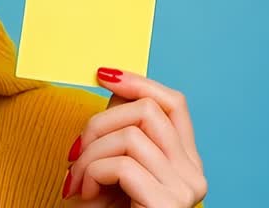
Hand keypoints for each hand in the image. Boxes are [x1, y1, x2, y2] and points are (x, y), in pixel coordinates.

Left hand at [62, 67, 206, 206]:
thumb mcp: (114, 170)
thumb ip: (120, 133)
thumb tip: (111, 83)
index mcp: (185, 163)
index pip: (174, 103)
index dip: (139, 82)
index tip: (102, 74)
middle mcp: (194, 174)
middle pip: (148, 112)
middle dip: (98, 123)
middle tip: (75, 152)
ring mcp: (185, 190)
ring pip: (131, 135)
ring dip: (90, 154)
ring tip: (77, 181)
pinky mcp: (168, 205)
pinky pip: (123, 165)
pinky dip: (93, 173)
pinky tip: (83, 194)